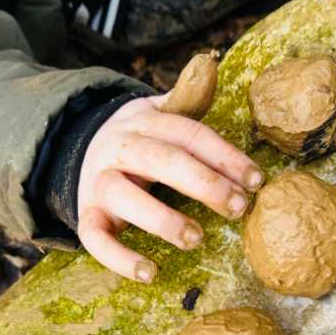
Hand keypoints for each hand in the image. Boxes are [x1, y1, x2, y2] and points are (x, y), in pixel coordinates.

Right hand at [77, 93, 264, 282]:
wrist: (79, 151)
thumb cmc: (139, 139)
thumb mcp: (159, 113)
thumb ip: (188, 97)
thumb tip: (210, 61)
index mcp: (144, 121)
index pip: (187, 133)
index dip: (223, 155)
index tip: (256, 180)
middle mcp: (118, 148)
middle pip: (160, 160)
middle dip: (203, 184)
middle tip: (238, 208)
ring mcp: (98, 183)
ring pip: (123, 198)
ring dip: (161, 219)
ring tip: (195, 238)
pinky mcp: (85, 215)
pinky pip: (94, 239)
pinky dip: (119, 259)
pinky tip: (150, 273)